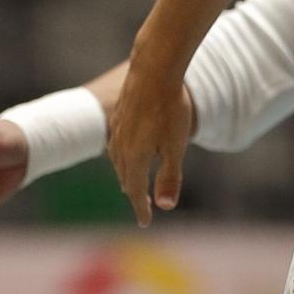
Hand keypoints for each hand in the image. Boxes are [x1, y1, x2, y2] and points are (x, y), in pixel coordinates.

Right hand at [106, 66, 193, 226]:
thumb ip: (170, 176)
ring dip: (126, 176)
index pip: (137, 191)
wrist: (154, 70)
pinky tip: (126, 150)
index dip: (142, 209)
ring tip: (132, 184)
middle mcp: (120, 147)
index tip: (146, 223)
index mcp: (134, 158)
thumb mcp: (176, 146)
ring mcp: (117, 130)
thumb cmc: (170, 108)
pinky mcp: (119, 116)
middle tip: (142, 206)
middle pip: (126, 178)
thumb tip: (166, 206)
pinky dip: (122, 156)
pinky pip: (117, 144)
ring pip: (118, 161)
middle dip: (134, 194)